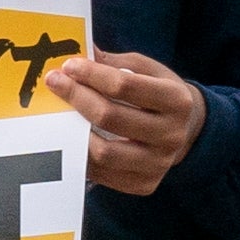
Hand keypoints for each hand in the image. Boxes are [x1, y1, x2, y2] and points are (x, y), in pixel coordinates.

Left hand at [45, 50, 206, 198]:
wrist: (184, 130)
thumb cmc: (158, 93)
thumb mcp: (147, 70)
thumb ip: (114, 63)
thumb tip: (77, 54)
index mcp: (177, 100)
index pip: (125, 85)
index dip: (92, 74)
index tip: (68, 66)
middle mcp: (172, 135)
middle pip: (111, 117)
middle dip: (77, 97)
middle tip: (55, 83)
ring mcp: (159, 164)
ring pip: (104, 152)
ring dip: (75, 131)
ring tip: (60, 113)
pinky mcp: (144, 184)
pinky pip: (102, 174)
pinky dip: (82, 156)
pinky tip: (71, 138)